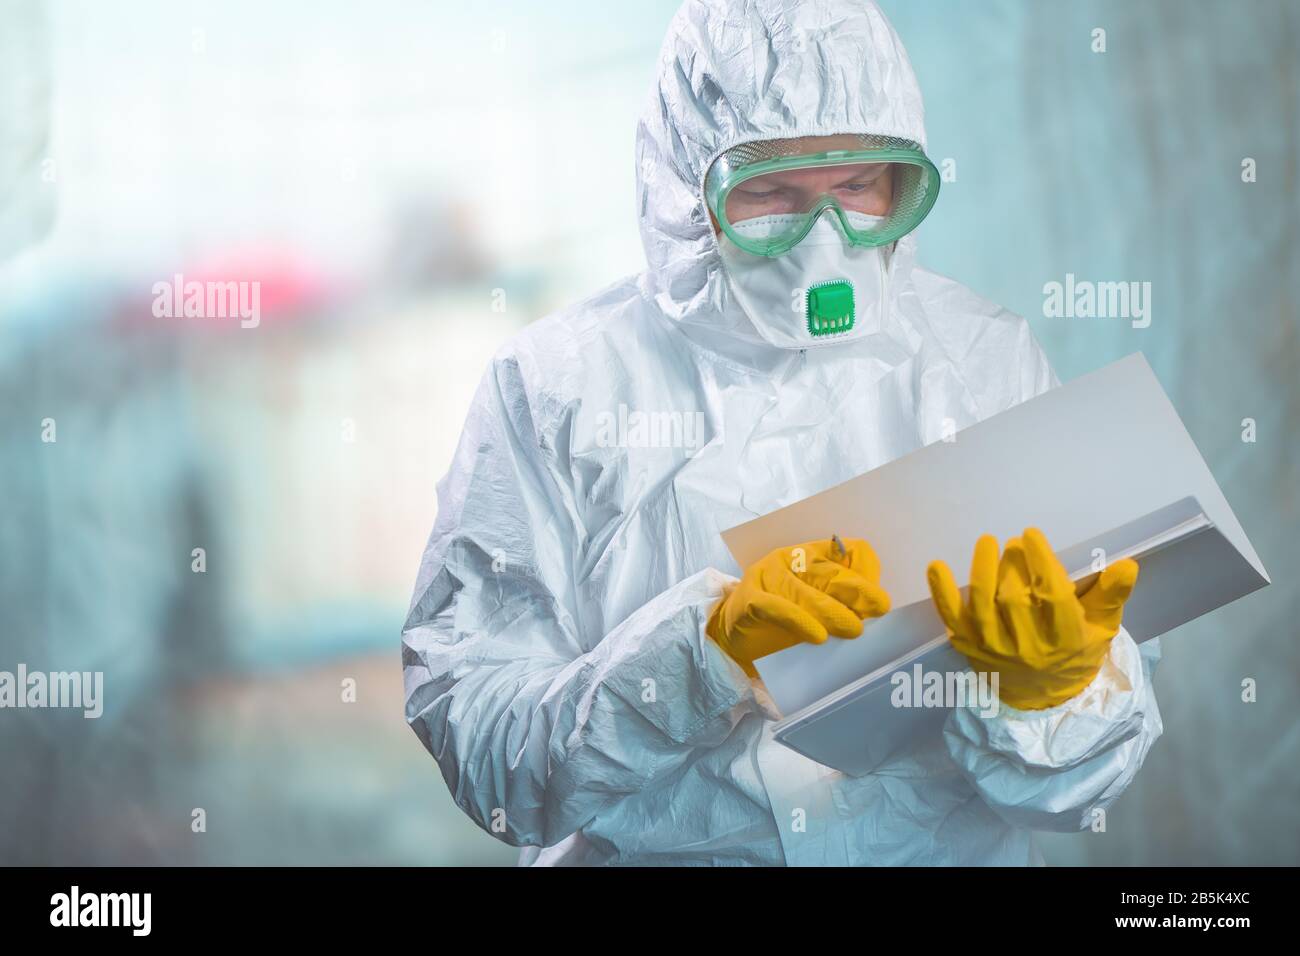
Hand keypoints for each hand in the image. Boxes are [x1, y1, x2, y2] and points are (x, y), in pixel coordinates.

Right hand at [708, 538, 890, 676]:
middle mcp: (790, 559)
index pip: (847, 549)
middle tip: (877, 610)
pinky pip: (777, 608)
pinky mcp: (749, 598)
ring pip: (806, 592)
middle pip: (829, 571)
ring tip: (852, 629)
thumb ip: (839, 600)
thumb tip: (873, 610)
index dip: (867, 571)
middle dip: (857, 591)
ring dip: (833, 611)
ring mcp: (767, 576)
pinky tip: (817, 636)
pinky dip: (799, 621)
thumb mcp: (815, 604)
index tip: (878, 598)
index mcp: (811, 554)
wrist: (733, 632)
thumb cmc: (781, 619)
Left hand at [925, 528, 1138, 709]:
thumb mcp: (1102, 626)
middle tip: (1013, 543)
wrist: (1043, 694)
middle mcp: (1028, 647)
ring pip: (984, 607)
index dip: (1042, 563)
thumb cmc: (1076, 649)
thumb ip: (1111, 595)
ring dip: (982, 571)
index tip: (1032, 534)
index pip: (1053, 597)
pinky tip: (936, 566)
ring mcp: (994, 649)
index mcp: (1065, 639)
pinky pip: (952, 618)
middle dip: (1013, 565)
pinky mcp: (969, 647)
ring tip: (987, 542)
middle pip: (1015, 600)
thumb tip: (1127, 564)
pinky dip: (942, 592)